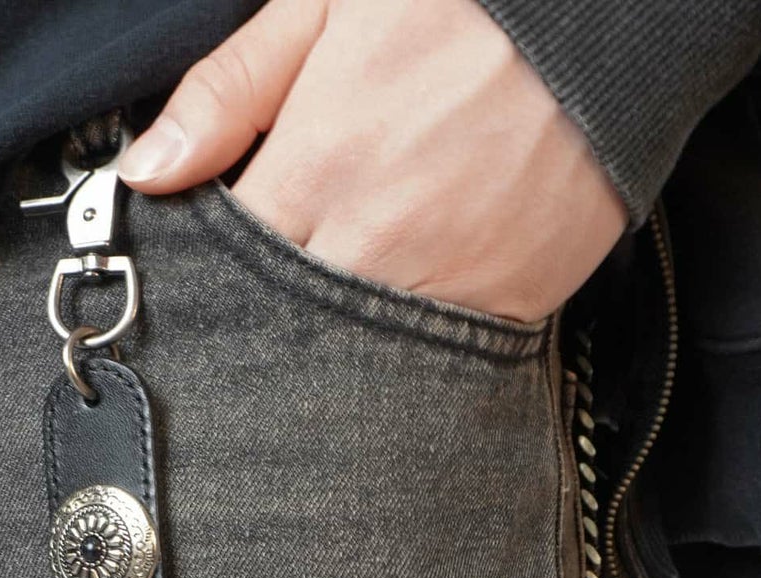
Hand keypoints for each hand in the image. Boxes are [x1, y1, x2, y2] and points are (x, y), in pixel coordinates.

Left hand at [117, 0, 626, 322]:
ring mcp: (443, 287)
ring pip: (352, 355)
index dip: (208, 274)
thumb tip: (147, 170)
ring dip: (329, 342)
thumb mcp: (325, 8)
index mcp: (316, 168)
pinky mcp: (508, 307)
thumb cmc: (464, 1)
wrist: (613, 23)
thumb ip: (228, 91)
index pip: (226, 262)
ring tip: (338, 299)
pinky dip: (407, 348)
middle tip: (271, 299)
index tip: (204, 271)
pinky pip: (434, 359)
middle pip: (282, 325)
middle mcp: (372, 245)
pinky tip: (399, 310)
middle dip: (263, 322)